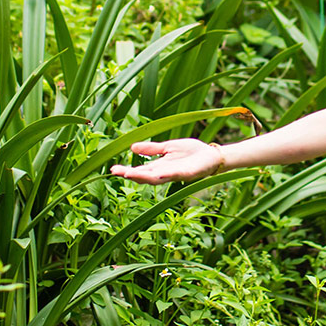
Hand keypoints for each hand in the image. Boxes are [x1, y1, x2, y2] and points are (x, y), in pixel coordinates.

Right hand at [110, 138, 227, 184]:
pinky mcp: (189, 173)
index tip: (113, 169)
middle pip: (146, 177)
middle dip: (131, 175)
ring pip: (158, 178)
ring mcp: (177, 174)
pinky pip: (176, 174)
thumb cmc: (192, 152)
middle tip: (117, 173)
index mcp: (160, 166)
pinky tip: (157, 173)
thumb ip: (152, 149)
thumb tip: (132, 147)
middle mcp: (166, 173)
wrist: (212, 155)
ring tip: (130, 174)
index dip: (127, 171)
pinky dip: (166, 174)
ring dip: (144, 177)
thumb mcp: (168, 147)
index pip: (141, 170)